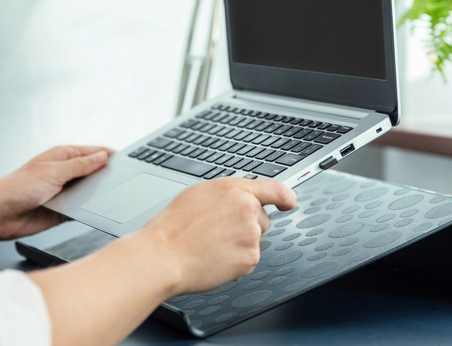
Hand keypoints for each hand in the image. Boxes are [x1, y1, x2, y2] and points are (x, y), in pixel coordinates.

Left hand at [0, 145, 114, 240]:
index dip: (109, 155)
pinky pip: (85, 208)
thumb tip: (102, 156)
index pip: (93, 152)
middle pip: (95, 172)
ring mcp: (66, 191)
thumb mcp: (54, 172)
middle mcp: (66, 173)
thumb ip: (80, 166)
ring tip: (111, 195)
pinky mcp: (66, 209)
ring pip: (91, 191)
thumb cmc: (17, 188)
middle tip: (123, 179)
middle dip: (107, 176)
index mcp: (63, 157)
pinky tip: (98, 209)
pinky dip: (91, 209)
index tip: (126, 160)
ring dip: (98, 194)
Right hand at [28, 177, 295, 345]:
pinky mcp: (249, 258)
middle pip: (262, 219)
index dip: (286, 196)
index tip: (290, 202)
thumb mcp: (199, 194)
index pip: (274, 189)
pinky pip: (248, 260)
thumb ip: (227, 194)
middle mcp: (248, 209)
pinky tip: (214, 259)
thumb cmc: (172, 227)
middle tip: (217, 233)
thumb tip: (241, 197)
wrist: (161, 256)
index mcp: (235, 189)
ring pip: (255, 240)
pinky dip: (235, 262)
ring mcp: (251, 235)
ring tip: (211, 246)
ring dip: (240, 244)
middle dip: (247, 226)